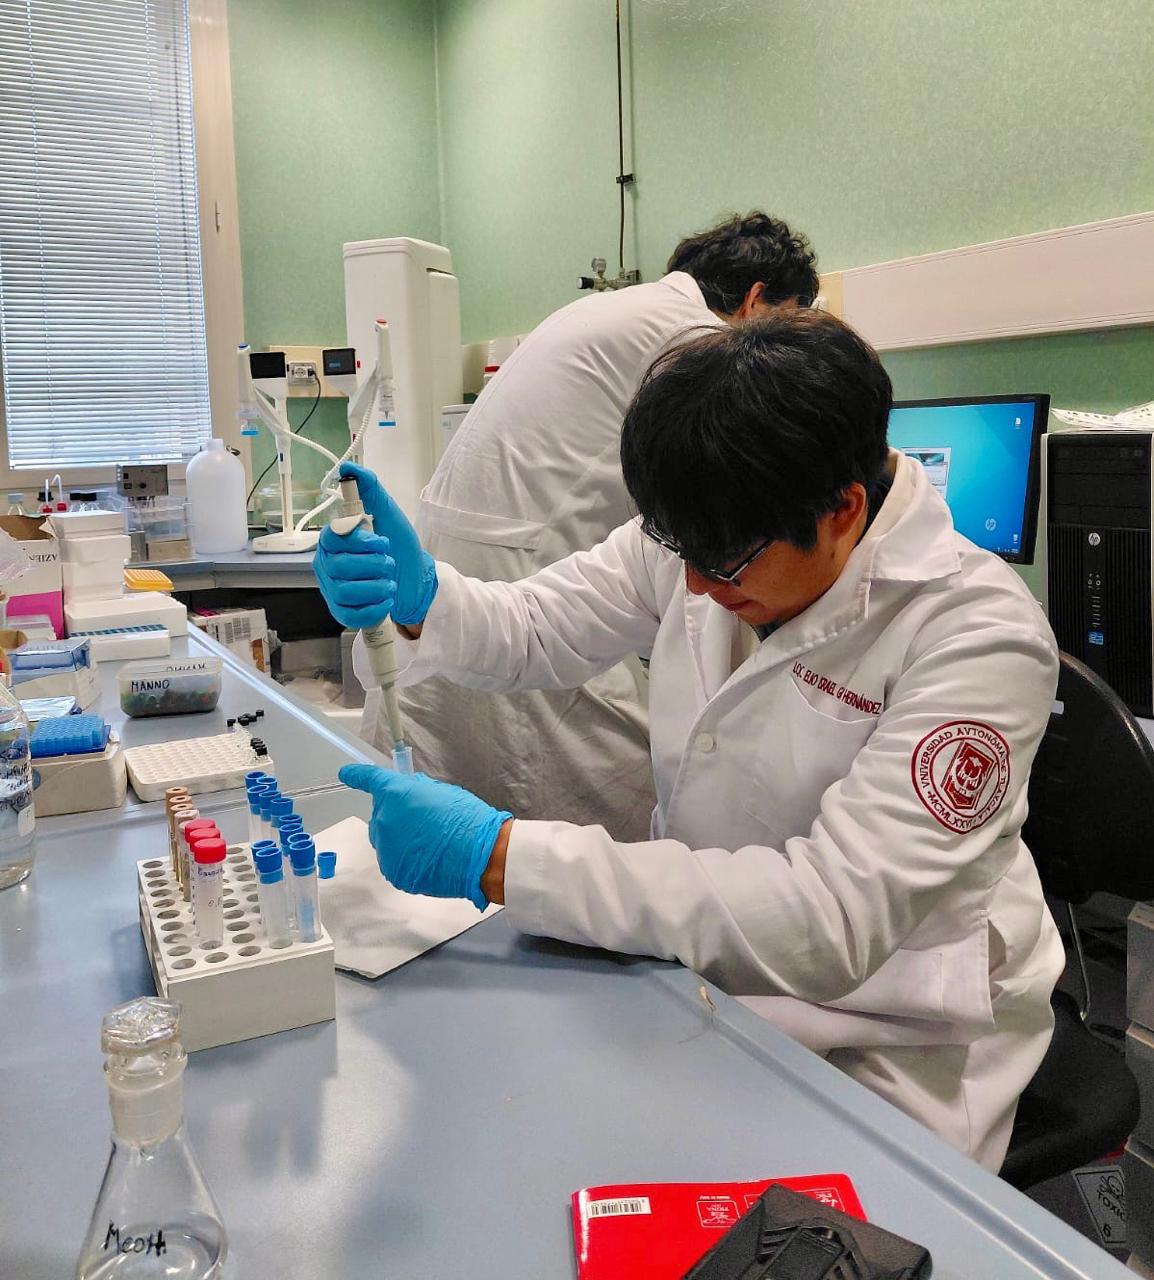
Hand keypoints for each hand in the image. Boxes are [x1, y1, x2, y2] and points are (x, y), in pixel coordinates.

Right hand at [313, 462, 437, 628]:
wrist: (418, 580)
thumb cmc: (400, 548)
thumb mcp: (389, 514)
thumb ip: (371, 490)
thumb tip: (350, 468)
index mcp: (334, 541)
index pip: (333, 538)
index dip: (359, 541)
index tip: (381, 541)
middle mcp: (328, 565)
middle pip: (339, 566)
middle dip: (375, 564)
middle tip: (389, 562)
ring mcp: (334, 590)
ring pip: (346, 591)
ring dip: (378, 585)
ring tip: (390, 581)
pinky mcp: (344, 613)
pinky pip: (352, 614)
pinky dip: (375, 607)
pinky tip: (386, 599)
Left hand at [340, 763, 512, 909]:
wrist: (480, 854)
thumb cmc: (466, 818)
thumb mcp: (443, 792)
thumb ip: (418, 791)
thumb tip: (409, 792)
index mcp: (396, 794)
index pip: (370, 780)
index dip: (356, 775)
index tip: (346, 773)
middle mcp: (384, 820)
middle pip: (379, 816)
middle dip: (394, 816)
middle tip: (421, 823)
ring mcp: (386, 848)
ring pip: (386, 841)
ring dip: (400, 840)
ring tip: (430, 845)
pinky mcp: (393, 872)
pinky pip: (395, 862)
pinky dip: (408, 861)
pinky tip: (429, 860)